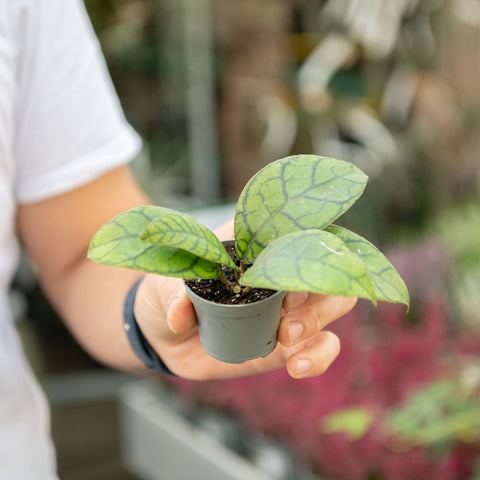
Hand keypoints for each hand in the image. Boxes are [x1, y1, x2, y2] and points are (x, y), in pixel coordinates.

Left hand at [134, 219, 356, 379]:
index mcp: (255, 246)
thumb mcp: (163, 287)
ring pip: (335, 302)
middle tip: (286, 312)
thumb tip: (181, 314)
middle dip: (316, 290)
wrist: (164, 335)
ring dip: (319, 321)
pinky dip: (319, 356)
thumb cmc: (166, 295)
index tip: (283, 271)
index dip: (303, 247)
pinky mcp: (287, 342)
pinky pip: (323, 346)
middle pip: (326, 267)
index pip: (297, 232)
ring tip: (287, 338)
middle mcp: (279, 273)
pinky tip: (297, 366)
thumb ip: (173, 294)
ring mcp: (288, 308)